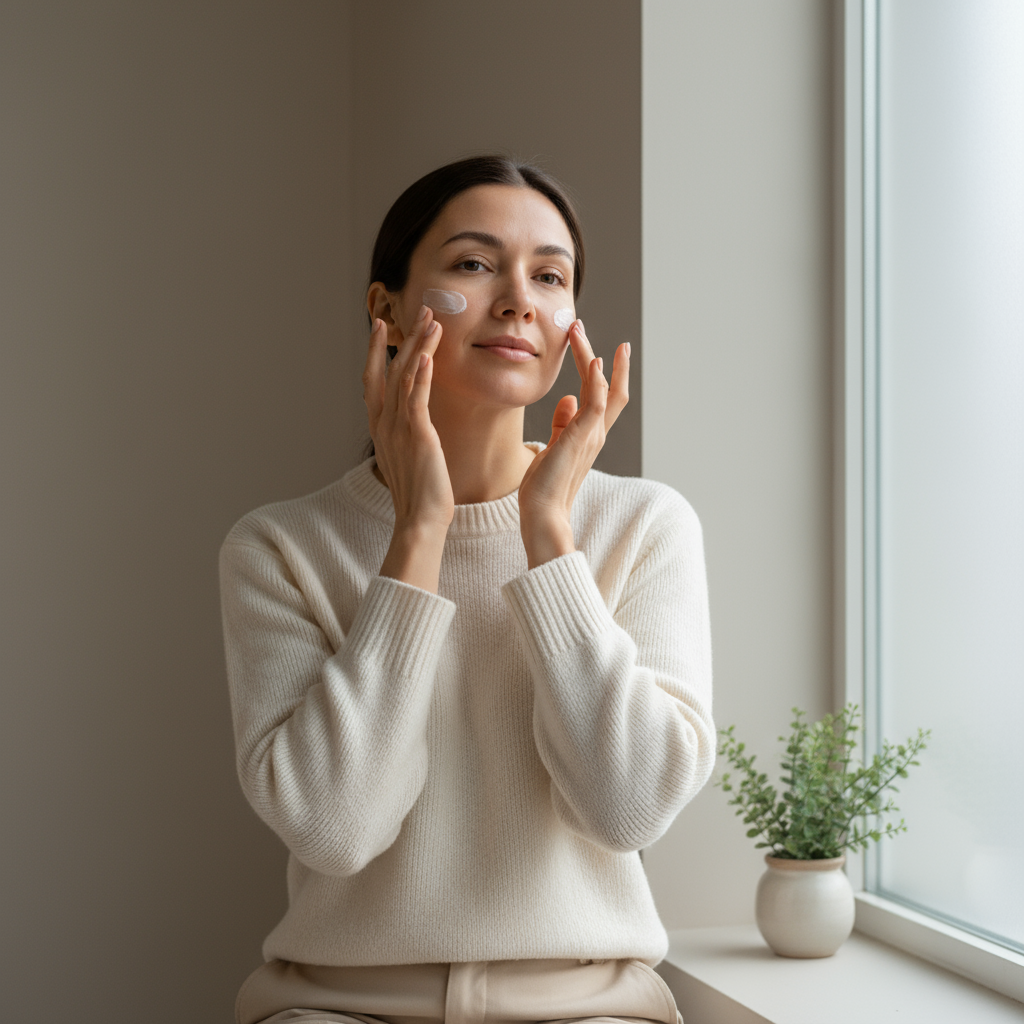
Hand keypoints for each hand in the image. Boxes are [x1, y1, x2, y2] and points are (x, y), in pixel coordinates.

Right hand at [363, 306, 453, 588]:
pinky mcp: (418, 435)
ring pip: (404, 377)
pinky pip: (417, 397)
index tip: (383, 327)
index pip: (374, 380)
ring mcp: (398, 428)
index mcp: (380, 427)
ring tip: (432, 320)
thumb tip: (412, 426)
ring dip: (418, 345)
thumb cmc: (419, 495)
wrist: (419, 521)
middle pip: (387, 369)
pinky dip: (421, 373)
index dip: (377, 351)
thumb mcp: (408, 458)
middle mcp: (384, 423)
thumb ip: (407, 436)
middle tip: (417, 311)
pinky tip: (428, 353)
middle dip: (401, 337)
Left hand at [517, 320, 629, 567]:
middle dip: (604, 357)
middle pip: (611, 388)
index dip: (602, 371)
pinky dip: (598, 380)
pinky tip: (594, 360)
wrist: (543, 513)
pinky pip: (596, 402)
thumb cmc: (544, 487)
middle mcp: (596, 432)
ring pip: (603, 387)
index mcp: (589, 435)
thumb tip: (567, 400)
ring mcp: (592, 434)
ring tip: (577, 332)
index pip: (602, 397)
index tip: (595, 349)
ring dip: (591, 356)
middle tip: (583, 328)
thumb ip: (562, 425)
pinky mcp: (583, 437)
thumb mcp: (553, 447)